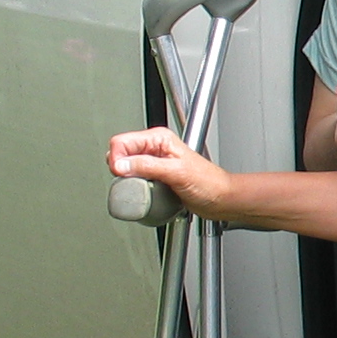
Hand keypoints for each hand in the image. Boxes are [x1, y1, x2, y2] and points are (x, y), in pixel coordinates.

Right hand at [107, 128, 232, 215]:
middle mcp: (154, 148)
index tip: (121, 173)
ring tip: (140, 189)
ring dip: (126, 181)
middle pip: (120, 154)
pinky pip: (133, 181)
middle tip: (131, 183)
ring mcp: (153, 164)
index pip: (122, 141)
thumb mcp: (176, 172)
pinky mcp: (154, 178)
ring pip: (125, 169)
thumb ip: (148, 166)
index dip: (116, 157)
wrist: (219, 199)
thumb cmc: (208, 183)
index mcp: (159, 138)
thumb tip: (122, 165)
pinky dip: (132, 188)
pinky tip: (143, 193)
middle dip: (120, 170)